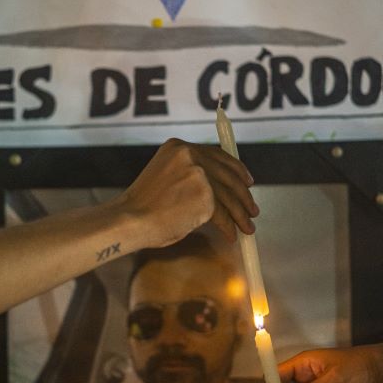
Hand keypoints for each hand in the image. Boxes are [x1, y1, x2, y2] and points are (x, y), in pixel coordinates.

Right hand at [119, 138, 257, 245]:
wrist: (129, 221)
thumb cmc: (143, 208)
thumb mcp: (166, 179)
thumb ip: (190, 176)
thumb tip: (221, 190)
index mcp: (179, 147)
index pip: (217, 155)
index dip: (236, 169)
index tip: (248, 181)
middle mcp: (190, 154)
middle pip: (228, 175)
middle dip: (243, 196)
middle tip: (253, 210)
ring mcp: (199, 174)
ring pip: (228, 196)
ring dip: (240, 214)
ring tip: (247, 228)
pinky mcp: (204, 195)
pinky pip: (223, 213)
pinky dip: (229, 226)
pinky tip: (230, 236)